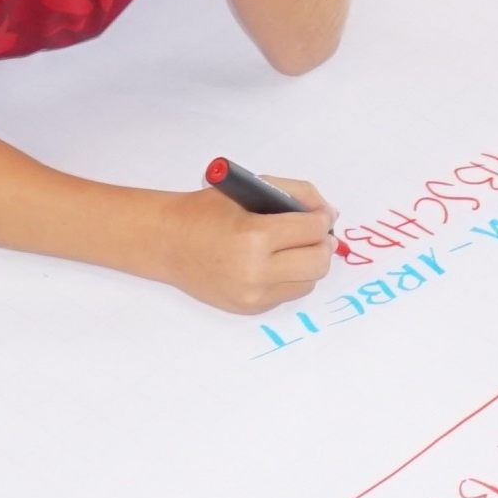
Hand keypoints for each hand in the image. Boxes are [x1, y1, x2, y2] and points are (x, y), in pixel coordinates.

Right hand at [162, 183, 334, 314]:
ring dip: (310, 262)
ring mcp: (253, 294)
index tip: (322, 214)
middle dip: (323, 244)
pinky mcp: (250, 308)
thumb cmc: (206, 211)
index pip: (312, 230)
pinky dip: (291, 277)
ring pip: (309, 282)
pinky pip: (289, 294)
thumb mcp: (250, 189)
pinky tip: (277, 262)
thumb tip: (329, 213)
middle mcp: (255, 271)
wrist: (168, 242)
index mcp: (254, 236)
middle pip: (318, 262)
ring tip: (297, 247)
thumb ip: (295, 194)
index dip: (322, 218)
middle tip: (317, 232)